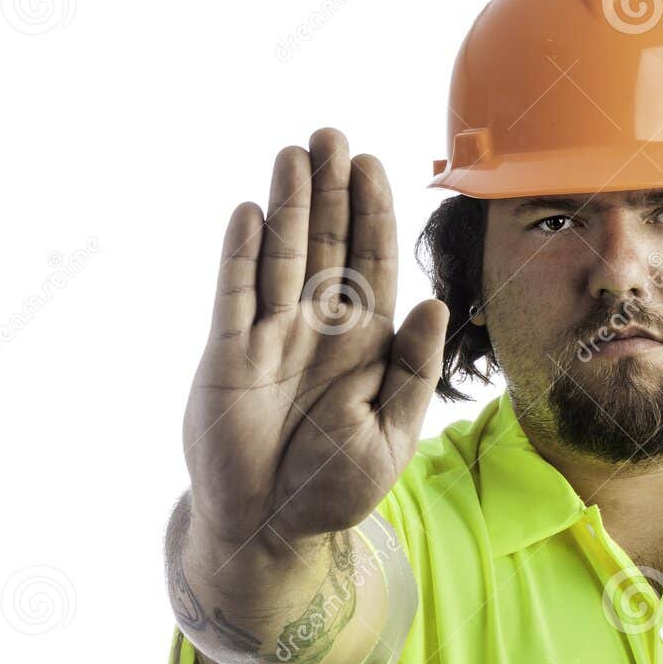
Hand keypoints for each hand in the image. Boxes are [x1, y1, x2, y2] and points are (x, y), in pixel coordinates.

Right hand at [181, 127, 448, 559]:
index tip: (373, 164)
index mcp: (363, 343)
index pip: (371, 262)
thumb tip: (433, 301)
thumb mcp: (389, 437)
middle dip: (329, 190)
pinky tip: (248, 210)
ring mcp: (270, 337)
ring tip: (292, 153)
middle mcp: (317, 328)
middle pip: (324, 243)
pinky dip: (240, 253)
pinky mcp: (228, 355)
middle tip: (330, 134)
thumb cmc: (331, 491)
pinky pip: (234, 294)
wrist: (266, 529)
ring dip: (286, 205)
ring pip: (279, 256)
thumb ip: (413, 370)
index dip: (372, 212)